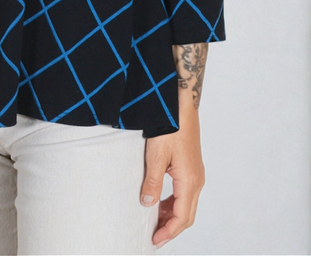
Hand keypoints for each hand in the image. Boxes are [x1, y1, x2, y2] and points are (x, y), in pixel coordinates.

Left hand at [140, 110, 204, 248]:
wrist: (181, 106)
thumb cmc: (170, 127)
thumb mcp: (156, 156)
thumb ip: (153, 182)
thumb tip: (148, 204)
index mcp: (190, 181)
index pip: (182, 217)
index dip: (169, 231)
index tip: (155, 239)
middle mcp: (197, 180)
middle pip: (187, 214)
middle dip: (171, 228)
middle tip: (155, 236)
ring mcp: (196, 173)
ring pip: (187, 204)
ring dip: (172, 215)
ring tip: (155, 221)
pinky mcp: (191, 167)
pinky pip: (185, 193)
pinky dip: (174, 202)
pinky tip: (161, 202)